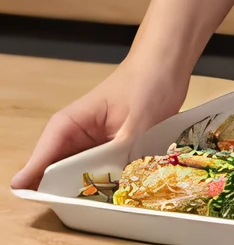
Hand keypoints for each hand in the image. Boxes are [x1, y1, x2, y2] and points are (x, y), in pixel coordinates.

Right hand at [11, 56, 189, 191]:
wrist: (167, 64)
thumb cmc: (146, 82)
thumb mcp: (134, 122)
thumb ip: (117, 153)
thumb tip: (108, 184)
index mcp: (73, 120)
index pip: (46, 152)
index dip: (36, 175)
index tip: (30, 193)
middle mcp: (78, 134)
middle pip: (58, 169)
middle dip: (62, 189)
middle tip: (71, 206)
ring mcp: (94, 143)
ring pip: (79, 173)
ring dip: (85, 188)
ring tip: (91, 203)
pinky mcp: (111, 149)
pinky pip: (100, 171)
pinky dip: (103, 182)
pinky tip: (111, 195)